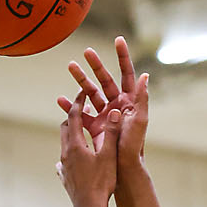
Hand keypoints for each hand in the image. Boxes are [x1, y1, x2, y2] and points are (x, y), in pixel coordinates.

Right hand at [58, 39, 148, 169]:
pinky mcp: (95, 127)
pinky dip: (71, 107)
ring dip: (80, 81)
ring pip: (90, 93)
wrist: (124, 167)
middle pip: (105, 80)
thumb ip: (142, 98)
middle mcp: (117, 105)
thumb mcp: (140, 121)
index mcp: (130, 101)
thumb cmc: (135, 145)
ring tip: (69, 66)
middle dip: (95, 65)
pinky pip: (81, 114)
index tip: (117, 39)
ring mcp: (105, 115)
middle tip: (86, 52)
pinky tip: (61, 100)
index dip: (123, 57)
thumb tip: (145, 75)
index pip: (126, 74)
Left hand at [58, 94, 121, 206]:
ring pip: (64, 143)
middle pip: (65, 127)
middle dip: (73, 116)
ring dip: (71, 134)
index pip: (74, 116)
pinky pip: (63, 162)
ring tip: (81, 133)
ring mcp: (63, 166)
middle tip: (83, 111)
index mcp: (76, 144)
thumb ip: (111, 133)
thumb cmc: (101, 183)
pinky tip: (72, 161)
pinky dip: (69, 155)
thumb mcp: (109, 156)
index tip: (83, 93)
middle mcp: (66, 153)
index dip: (79, 102)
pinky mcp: (65, 177)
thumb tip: (114, 111)